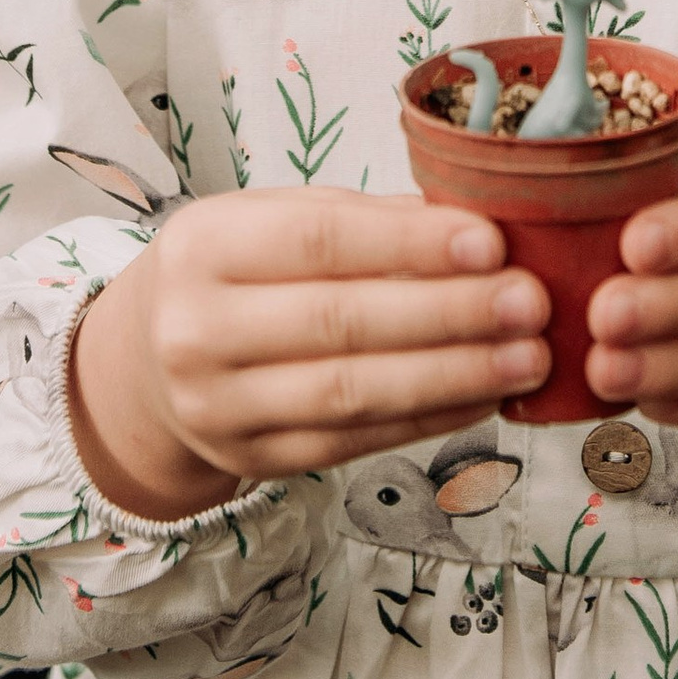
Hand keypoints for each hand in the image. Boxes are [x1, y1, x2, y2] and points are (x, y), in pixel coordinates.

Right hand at [69, 188, 550, 518]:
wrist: (146, 363)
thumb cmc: (234, 271)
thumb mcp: (272, 219)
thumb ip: (363, 220)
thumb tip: (474, 218)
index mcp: (204, 246)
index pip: (318, 242)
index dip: (409, 244)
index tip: (491, 241)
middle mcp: (196, 330)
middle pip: (341, 323)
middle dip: (450, 313)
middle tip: (531, 303)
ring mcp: (219, 407)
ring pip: (352, 393)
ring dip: (453, 375)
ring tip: (527, 358)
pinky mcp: (252, 460)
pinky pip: (354, 442)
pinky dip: (428, 419)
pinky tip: (483, 396)